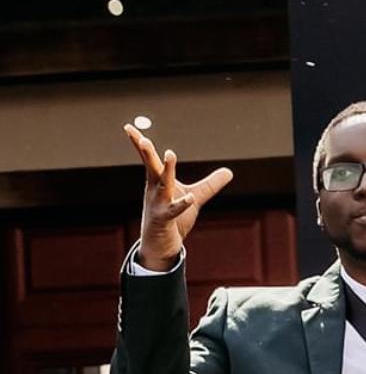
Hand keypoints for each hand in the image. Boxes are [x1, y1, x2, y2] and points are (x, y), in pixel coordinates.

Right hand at [124, 124, 233, 270]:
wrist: (161, 246)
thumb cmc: (174, 219)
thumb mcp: (196, 198)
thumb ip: (210, 184)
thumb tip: (229, 171)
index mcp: (158, 182)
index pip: (148, 160)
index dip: (138, 143)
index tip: (127, 126)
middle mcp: (155, 191)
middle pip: (151, 168)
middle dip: (148, 153)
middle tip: (144, 139)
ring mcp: (158, 206)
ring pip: (162, 185)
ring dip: (167, 170)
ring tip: (169, 154)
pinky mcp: (165, 221)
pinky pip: (173, 211)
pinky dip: (182, 204)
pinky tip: (190, 198)